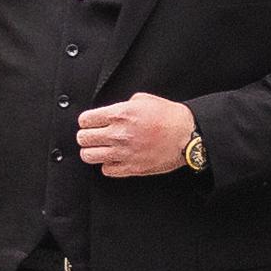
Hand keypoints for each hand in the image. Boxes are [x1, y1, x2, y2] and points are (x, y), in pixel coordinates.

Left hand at [76, 93, 198, 176]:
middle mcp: (118, 134)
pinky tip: (114, 158)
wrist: (187, 136)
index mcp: (120, 114)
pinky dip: (108, 165)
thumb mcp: (143, 99)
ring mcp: (123, 153)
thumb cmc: (169, 117)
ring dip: (92, 151)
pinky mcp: (131, 168)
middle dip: (86, 136)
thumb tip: (112, 112)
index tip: (90, 123)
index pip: (85, 120)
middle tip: (93, 136)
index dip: (86, 121)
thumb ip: (123, 105)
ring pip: (89, 156)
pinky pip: (106, 170)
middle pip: (83, 138)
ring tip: (100, 148)